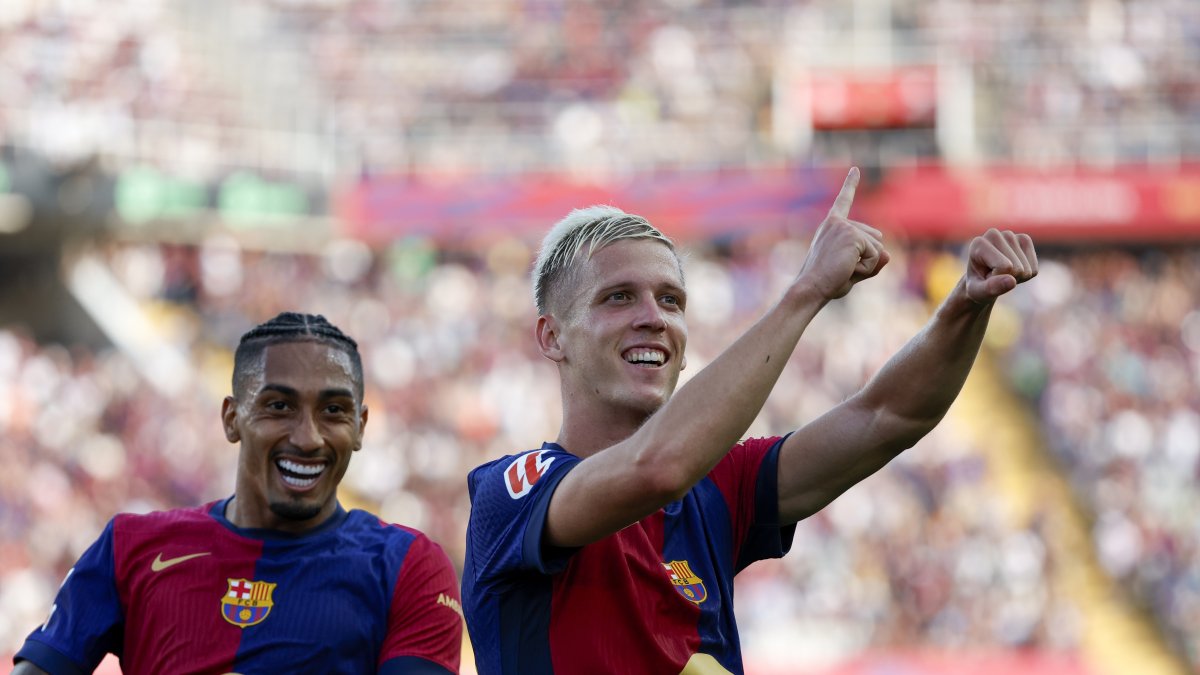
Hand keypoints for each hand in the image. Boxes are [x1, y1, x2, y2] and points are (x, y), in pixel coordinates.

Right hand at [796, 167, 889, 299]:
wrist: (810, 288)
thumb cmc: (826, 283)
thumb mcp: (853, 270)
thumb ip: (873, 262)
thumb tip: (887, 253)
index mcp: (830, 226)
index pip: (843, 202)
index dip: (850, 185)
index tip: (855, 170)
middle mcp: (837, 222)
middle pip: (873, 239)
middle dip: (867, 259)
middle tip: (841, 269)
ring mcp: (845, 227)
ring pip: (876, 249)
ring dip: (865, 265)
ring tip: (843, 270)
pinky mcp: (852, 235)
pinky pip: (876, 255)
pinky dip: (866, 268)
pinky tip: (848, 269)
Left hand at [964, 229, 1037, 303]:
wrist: (982, 278)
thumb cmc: (978, 285)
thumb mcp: (978, 291)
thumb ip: (991, 287)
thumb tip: (1011, 281)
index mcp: (979, 244)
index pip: (1004, 267)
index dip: (996, 279)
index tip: (984, 275)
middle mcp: (994, 234)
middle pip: (1017, 268)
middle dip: (1007, 278)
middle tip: (993, 275)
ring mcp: (1011, 235)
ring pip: (1026, 270)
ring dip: (1016, 277)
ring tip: (1001, 272)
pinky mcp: (1024, 240)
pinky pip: (1034, 270)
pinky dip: (1025, 276)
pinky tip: (1012, 269)